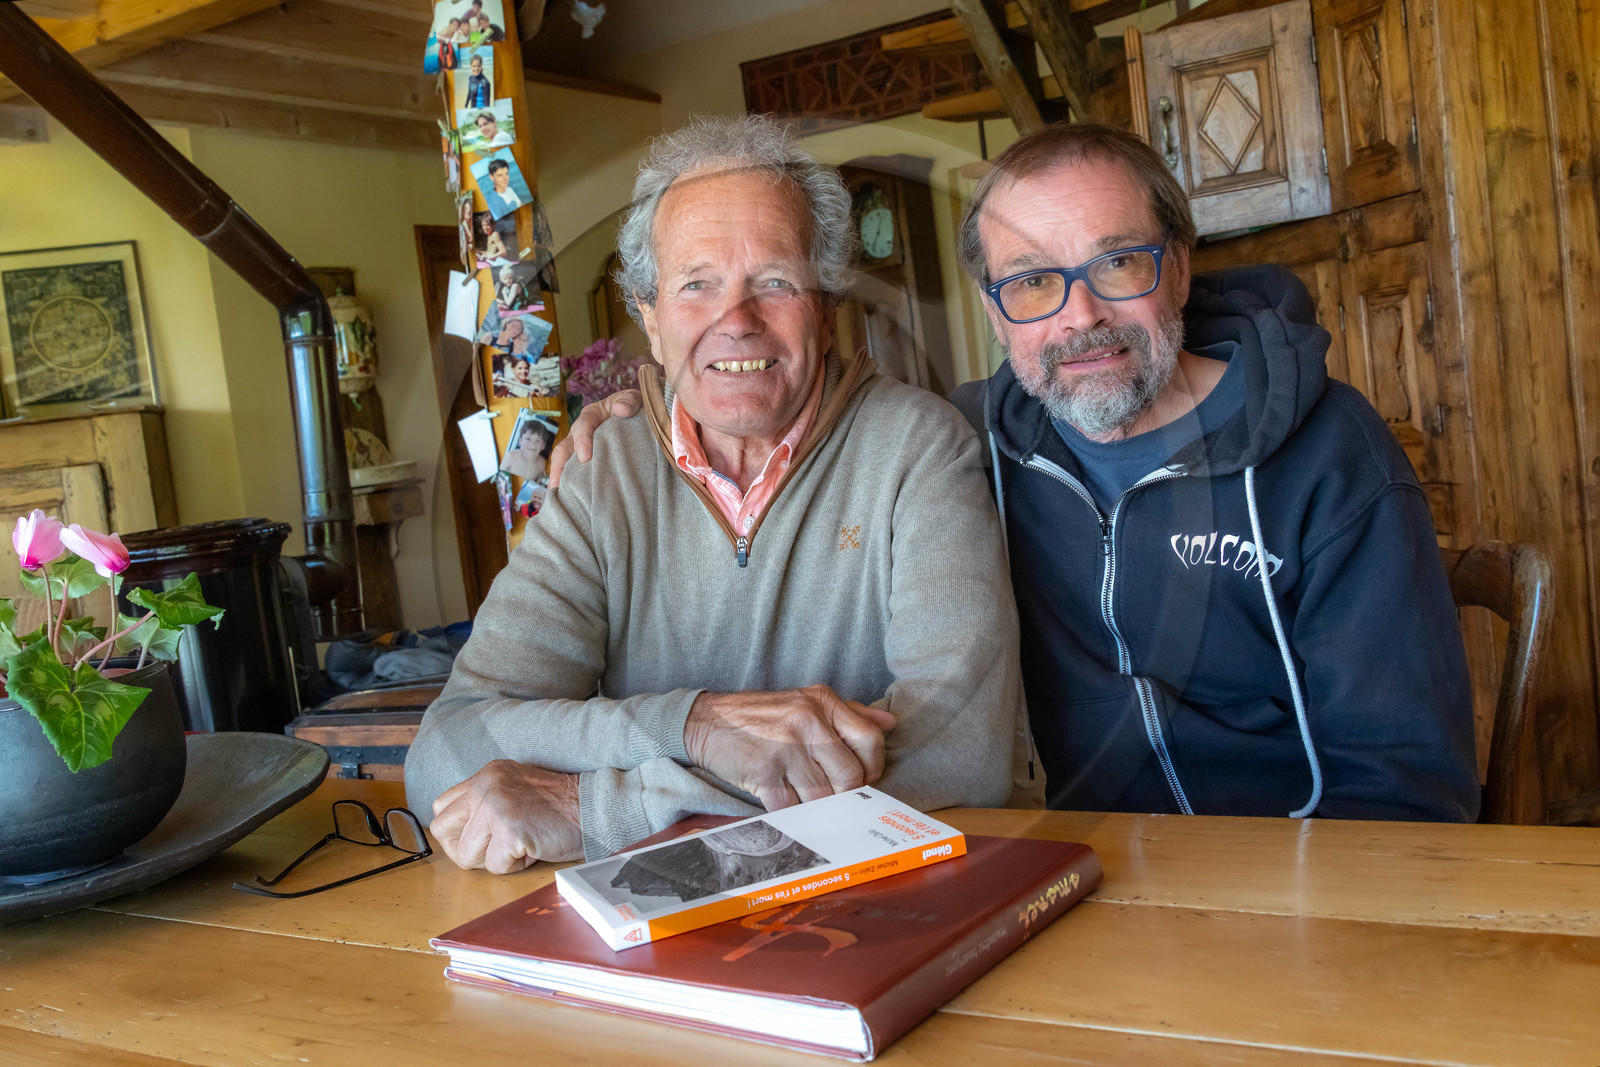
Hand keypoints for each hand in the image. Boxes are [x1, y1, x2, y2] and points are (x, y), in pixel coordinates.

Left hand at [430, 760, 582, 872]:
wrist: (593, 807)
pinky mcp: (509, 831)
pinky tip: (533, 850)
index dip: (457, 830)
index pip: (442, 806)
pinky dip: (514, 867)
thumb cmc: (560, 806)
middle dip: (466, 848)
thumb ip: (488, 801)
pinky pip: (494, 867)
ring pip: (465, 855)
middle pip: (443, 830)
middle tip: (495, 849)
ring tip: (520, 847)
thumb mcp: (516, 789)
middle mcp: (485, 786)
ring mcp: (495, 807)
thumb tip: (463, 832)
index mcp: (486, 775)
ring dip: (493, 860)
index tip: (481, 838)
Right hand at [548, 388, 641, 486]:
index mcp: (592, 415)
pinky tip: (567, 498)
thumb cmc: (633, 408)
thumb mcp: (635, 399)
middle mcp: (581, 433)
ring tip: (557, 493)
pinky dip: (568, 483)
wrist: (639, 418)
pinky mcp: (586, 463)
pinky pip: (573, 472)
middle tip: (561, 482)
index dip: (582, 441)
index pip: (582, 426)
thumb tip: (620, 410)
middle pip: (565, 448)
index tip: (585, 457)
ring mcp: (580, 449)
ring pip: (564, 462)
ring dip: (559, 477)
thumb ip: (630, 401)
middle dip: (561, 465)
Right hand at [684, 685, 897, 811]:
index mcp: (823, 701)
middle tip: (832, 794)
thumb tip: (890, 722)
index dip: (871, 768)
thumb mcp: (807, 701)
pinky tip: (783, 800)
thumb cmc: (762, 716)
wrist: (707, 721)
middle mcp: (807, 720)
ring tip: (804, 797)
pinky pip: (792, 807)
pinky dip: (791, 812)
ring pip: (823, 796)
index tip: (860, 778)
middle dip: (844, 794)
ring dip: (816, 806)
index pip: (870, 741)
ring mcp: (785, 747)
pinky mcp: (764, 772)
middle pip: (850, 775)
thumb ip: (850, 712)